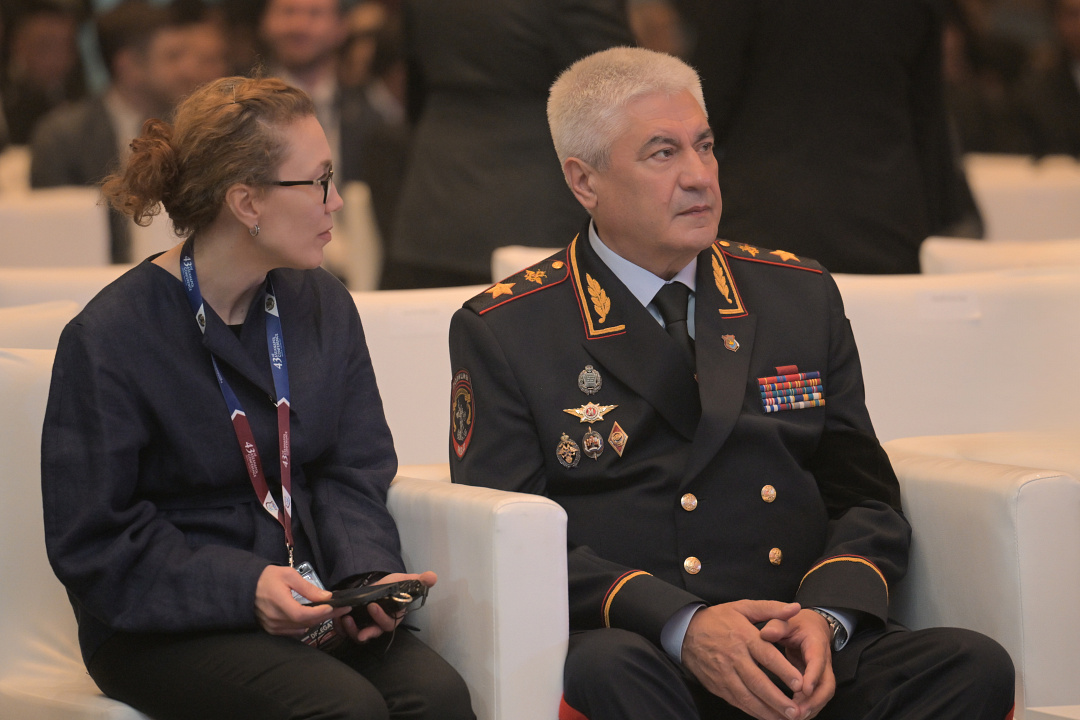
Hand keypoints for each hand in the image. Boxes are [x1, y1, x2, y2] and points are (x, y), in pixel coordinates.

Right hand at [254, 564, 348, 636]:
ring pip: (301, 629)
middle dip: (325, 616)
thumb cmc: (267, 578)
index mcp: (279, 603)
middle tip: (342, 609)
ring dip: (317, 621)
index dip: (320, 612)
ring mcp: (273, 627)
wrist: (246, 586)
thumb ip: (308, 588)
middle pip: (305, 623)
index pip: (303, 615)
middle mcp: (275, 619)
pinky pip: (293, 632)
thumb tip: (327, 597)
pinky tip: (313, 617)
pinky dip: (305, 626)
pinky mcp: (271, 630)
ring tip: (330, 611)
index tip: (334, 606)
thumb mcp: (288, 575)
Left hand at [336, 571, 437, 643]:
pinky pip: (347, 632)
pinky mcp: (354, 626)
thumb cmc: (390, 586)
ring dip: (350, 630)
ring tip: (343, 619)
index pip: (390, 623)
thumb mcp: (402, 580)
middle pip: (373, 634)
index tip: (372, 606)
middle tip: (352, 619)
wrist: (373, 586)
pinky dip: (341, 628)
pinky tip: (337, 619)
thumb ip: (418, 581)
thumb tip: (433, 577)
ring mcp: (366, 626)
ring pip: (359, 636)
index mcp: (393, 616)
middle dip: (363, 630)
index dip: (381, 618)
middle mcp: (380, 625)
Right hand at [681, 600, 803, 719]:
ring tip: (785, 719)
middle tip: (795, 711)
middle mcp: (734, 657)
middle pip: (757, 682)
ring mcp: (724, 673)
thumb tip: (796, 608)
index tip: (800, 684)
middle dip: (777, 699)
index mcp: (743, 636)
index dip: (783, 671)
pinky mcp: (717, 685)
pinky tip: (766, 716)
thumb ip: (771, 608)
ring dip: (767, 710)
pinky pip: (737, 701)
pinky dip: (752, 711)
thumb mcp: (743, 607)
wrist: (685, 631)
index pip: (766, 656)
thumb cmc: (718, 619)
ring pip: (747, 696)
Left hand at [760, 609, 835, 719]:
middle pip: (827, 685)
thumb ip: (777, 626)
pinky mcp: (817, 681)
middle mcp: (824, 661)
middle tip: (798, 712)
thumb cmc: (796, 624)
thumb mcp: (786, 621)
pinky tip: (793, 715)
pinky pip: (816, 697)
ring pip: (823, 694)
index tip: (804, 689)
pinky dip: (807, 708)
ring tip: (794, 717)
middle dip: (815, 700)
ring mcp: (822, 673)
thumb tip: (766, 633)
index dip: (813, 676)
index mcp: (816, 644)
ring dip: (811, 708)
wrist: (812, 627)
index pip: (818, 661)